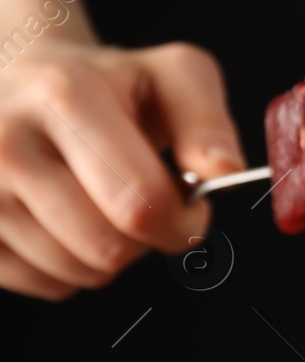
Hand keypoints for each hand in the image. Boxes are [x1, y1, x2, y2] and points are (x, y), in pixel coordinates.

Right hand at [0, 41, 242, 297]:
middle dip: (147, 239)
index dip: (183, 222)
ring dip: (108, 254)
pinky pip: (43, 285)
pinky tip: (64, 218)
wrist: (23, 84)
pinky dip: (69, 266)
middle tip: (144, 203)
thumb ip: (209, 122)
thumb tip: (225, 173)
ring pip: (75, 272)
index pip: (140, 202)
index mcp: (65, 95)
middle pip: (108, 247)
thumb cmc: (111, 84)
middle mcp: (5, 142)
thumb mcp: (173, 76)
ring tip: (99, 201)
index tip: (190, 208)